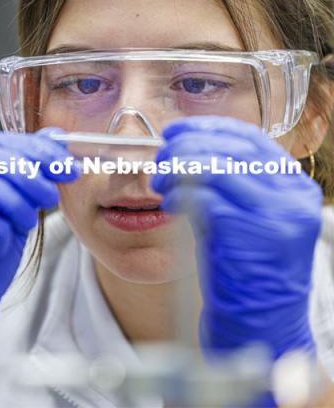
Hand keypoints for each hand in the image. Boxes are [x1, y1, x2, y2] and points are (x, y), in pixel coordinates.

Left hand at [151, 116, 321, 359]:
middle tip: (161, 155)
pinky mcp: (254, 238)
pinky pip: (208, 201)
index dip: (208, 129)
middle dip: (187, 146)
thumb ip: (225, 183)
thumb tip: (185, 150)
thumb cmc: (243, 269)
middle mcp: (293, 197)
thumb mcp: (242, 216)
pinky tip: (169, 203)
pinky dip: (181, 195)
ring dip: (178, 168)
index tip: (176, 130)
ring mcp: (278, 217)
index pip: (250, 138)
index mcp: (293, 185)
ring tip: (160, 180)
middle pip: (231, 149)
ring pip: (217, 169)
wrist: (260, 324)